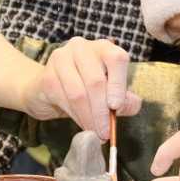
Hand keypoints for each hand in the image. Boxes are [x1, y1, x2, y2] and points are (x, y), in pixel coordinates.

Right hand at [23, 36, 141, 137]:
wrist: (49, 90)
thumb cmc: (86, 88)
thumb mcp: (109, 92)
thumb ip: (124, 99)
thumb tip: (132, 104)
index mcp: (104, 47)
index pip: (116, 59)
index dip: (118, 84)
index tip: (116, 107)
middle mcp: (82, 47)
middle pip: (95, 80)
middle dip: (102, 111)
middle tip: (105, 132)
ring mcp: (61, 59)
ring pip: (78, 93)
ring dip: (88, 117)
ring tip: (95, 132)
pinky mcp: (47, 75)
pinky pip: (63, 100)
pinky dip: (75, 116)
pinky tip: (82, 124)